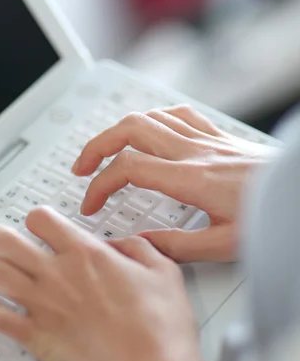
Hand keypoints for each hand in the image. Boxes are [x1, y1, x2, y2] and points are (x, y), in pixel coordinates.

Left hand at [0, 208, 203, 360]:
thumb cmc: (160, 329)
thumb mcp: (164, 273)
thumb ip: (138, 249)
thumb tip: (120, 245)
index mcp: (87, 255)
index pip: (41, 218)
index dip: (37, 219)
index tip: (40, 227)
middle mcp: (58, 275)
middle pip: (4, 240)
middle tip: (3, 242)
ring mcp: (43, 305)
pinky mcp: (36, 337)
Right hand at [73, 105, 276, 262]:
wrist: (299, 193)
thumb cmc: (271, 216)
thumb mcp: (225, 245)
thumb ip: (177, 246)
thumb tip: (140, 243)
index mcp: (192, 179)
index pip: (129, 168)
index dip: (101, 185)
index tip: (92, 205)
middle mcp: (195, 152)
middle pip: (131, 130)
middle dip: (97, 146)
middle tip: (82, 169)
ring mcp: (207, 139)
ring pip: (150, 117)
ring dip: (119, 131)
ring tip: (105, 151)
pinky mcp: (218, 136)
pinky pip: (178, 114)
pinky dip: (153, 120)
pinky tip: (149, 132)